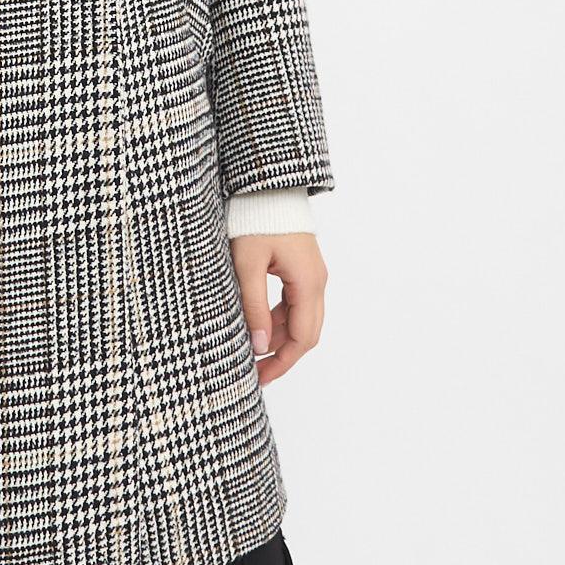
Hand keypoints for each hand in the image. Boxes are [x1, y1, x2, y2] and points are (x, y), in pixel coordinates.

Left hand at [231, 232, 326, 381]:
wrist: (267, 186)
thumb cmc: (256, 219)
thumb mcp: (247, 265)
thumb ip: (253, 306)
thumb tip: (257, 347)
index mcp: (308, 283)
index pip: (301, 338)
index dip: (282, 363)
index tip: (259, 377)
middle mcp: (317, 282)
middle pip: (306, 334)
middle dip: (281, 356)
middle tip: (255, 372)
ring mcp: (312, 276)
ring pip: (300, 320)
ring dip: (278, 338)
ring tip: (250, 350)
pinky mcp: (302, 269)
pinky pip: (294, 305)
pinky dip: (278, 320)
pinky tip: (257, 326)